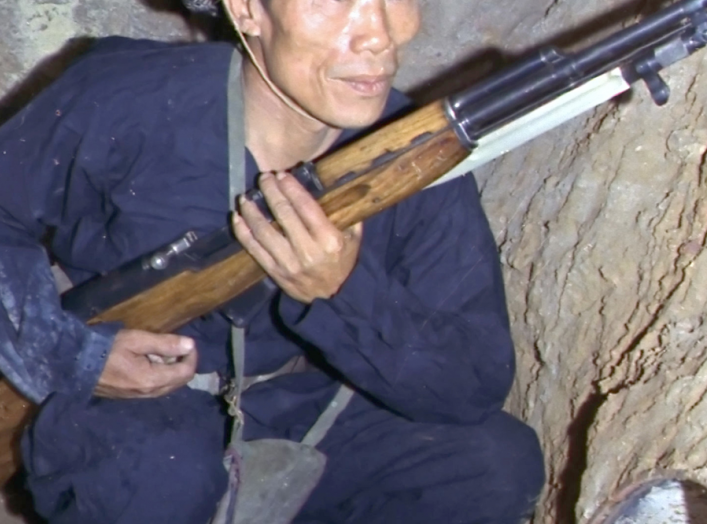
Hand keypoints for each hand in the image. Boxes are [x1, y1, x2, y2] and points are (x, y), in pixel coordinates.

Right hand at [94, 329, 197, 398]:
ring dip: (173, 370)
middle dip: (184, 363)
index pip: (186, 372)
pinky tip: (151, 362)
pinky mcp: (132, 396)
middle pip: (180, 381)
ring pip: (169, 386)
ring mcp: (139, 397)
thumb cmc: (107, 348)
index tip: (188, 343)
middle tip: (177, 346)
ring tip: (162, 352)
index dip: (192, 356)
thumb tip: (190, 345)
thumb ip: (165, 344)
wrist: (76, 364)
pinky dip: (162, 375)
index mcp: (152, 380)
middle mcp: (149, 393)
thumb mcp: (137, 340)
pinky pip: (156, 388)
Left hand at [233, 171, 362, 302]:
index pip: (305, 206)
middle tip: (264, 178)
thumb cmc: (343, 264)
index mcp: (328, 240)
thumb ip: (349, 216)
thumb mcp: (354, 240)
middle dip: (271, 192)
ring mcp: (288, 262)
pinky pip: (254, 249)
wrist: (332, 299)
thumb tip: (341, 188)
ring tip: (245, 196)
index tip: (282, 175)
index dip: (291, 188)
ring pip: (264, 230)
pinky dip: (242, 232)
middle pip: (283, 214)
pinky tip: (237, 217)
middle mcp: (307, 250)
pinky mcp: (274, 271)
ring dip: (252, 210)